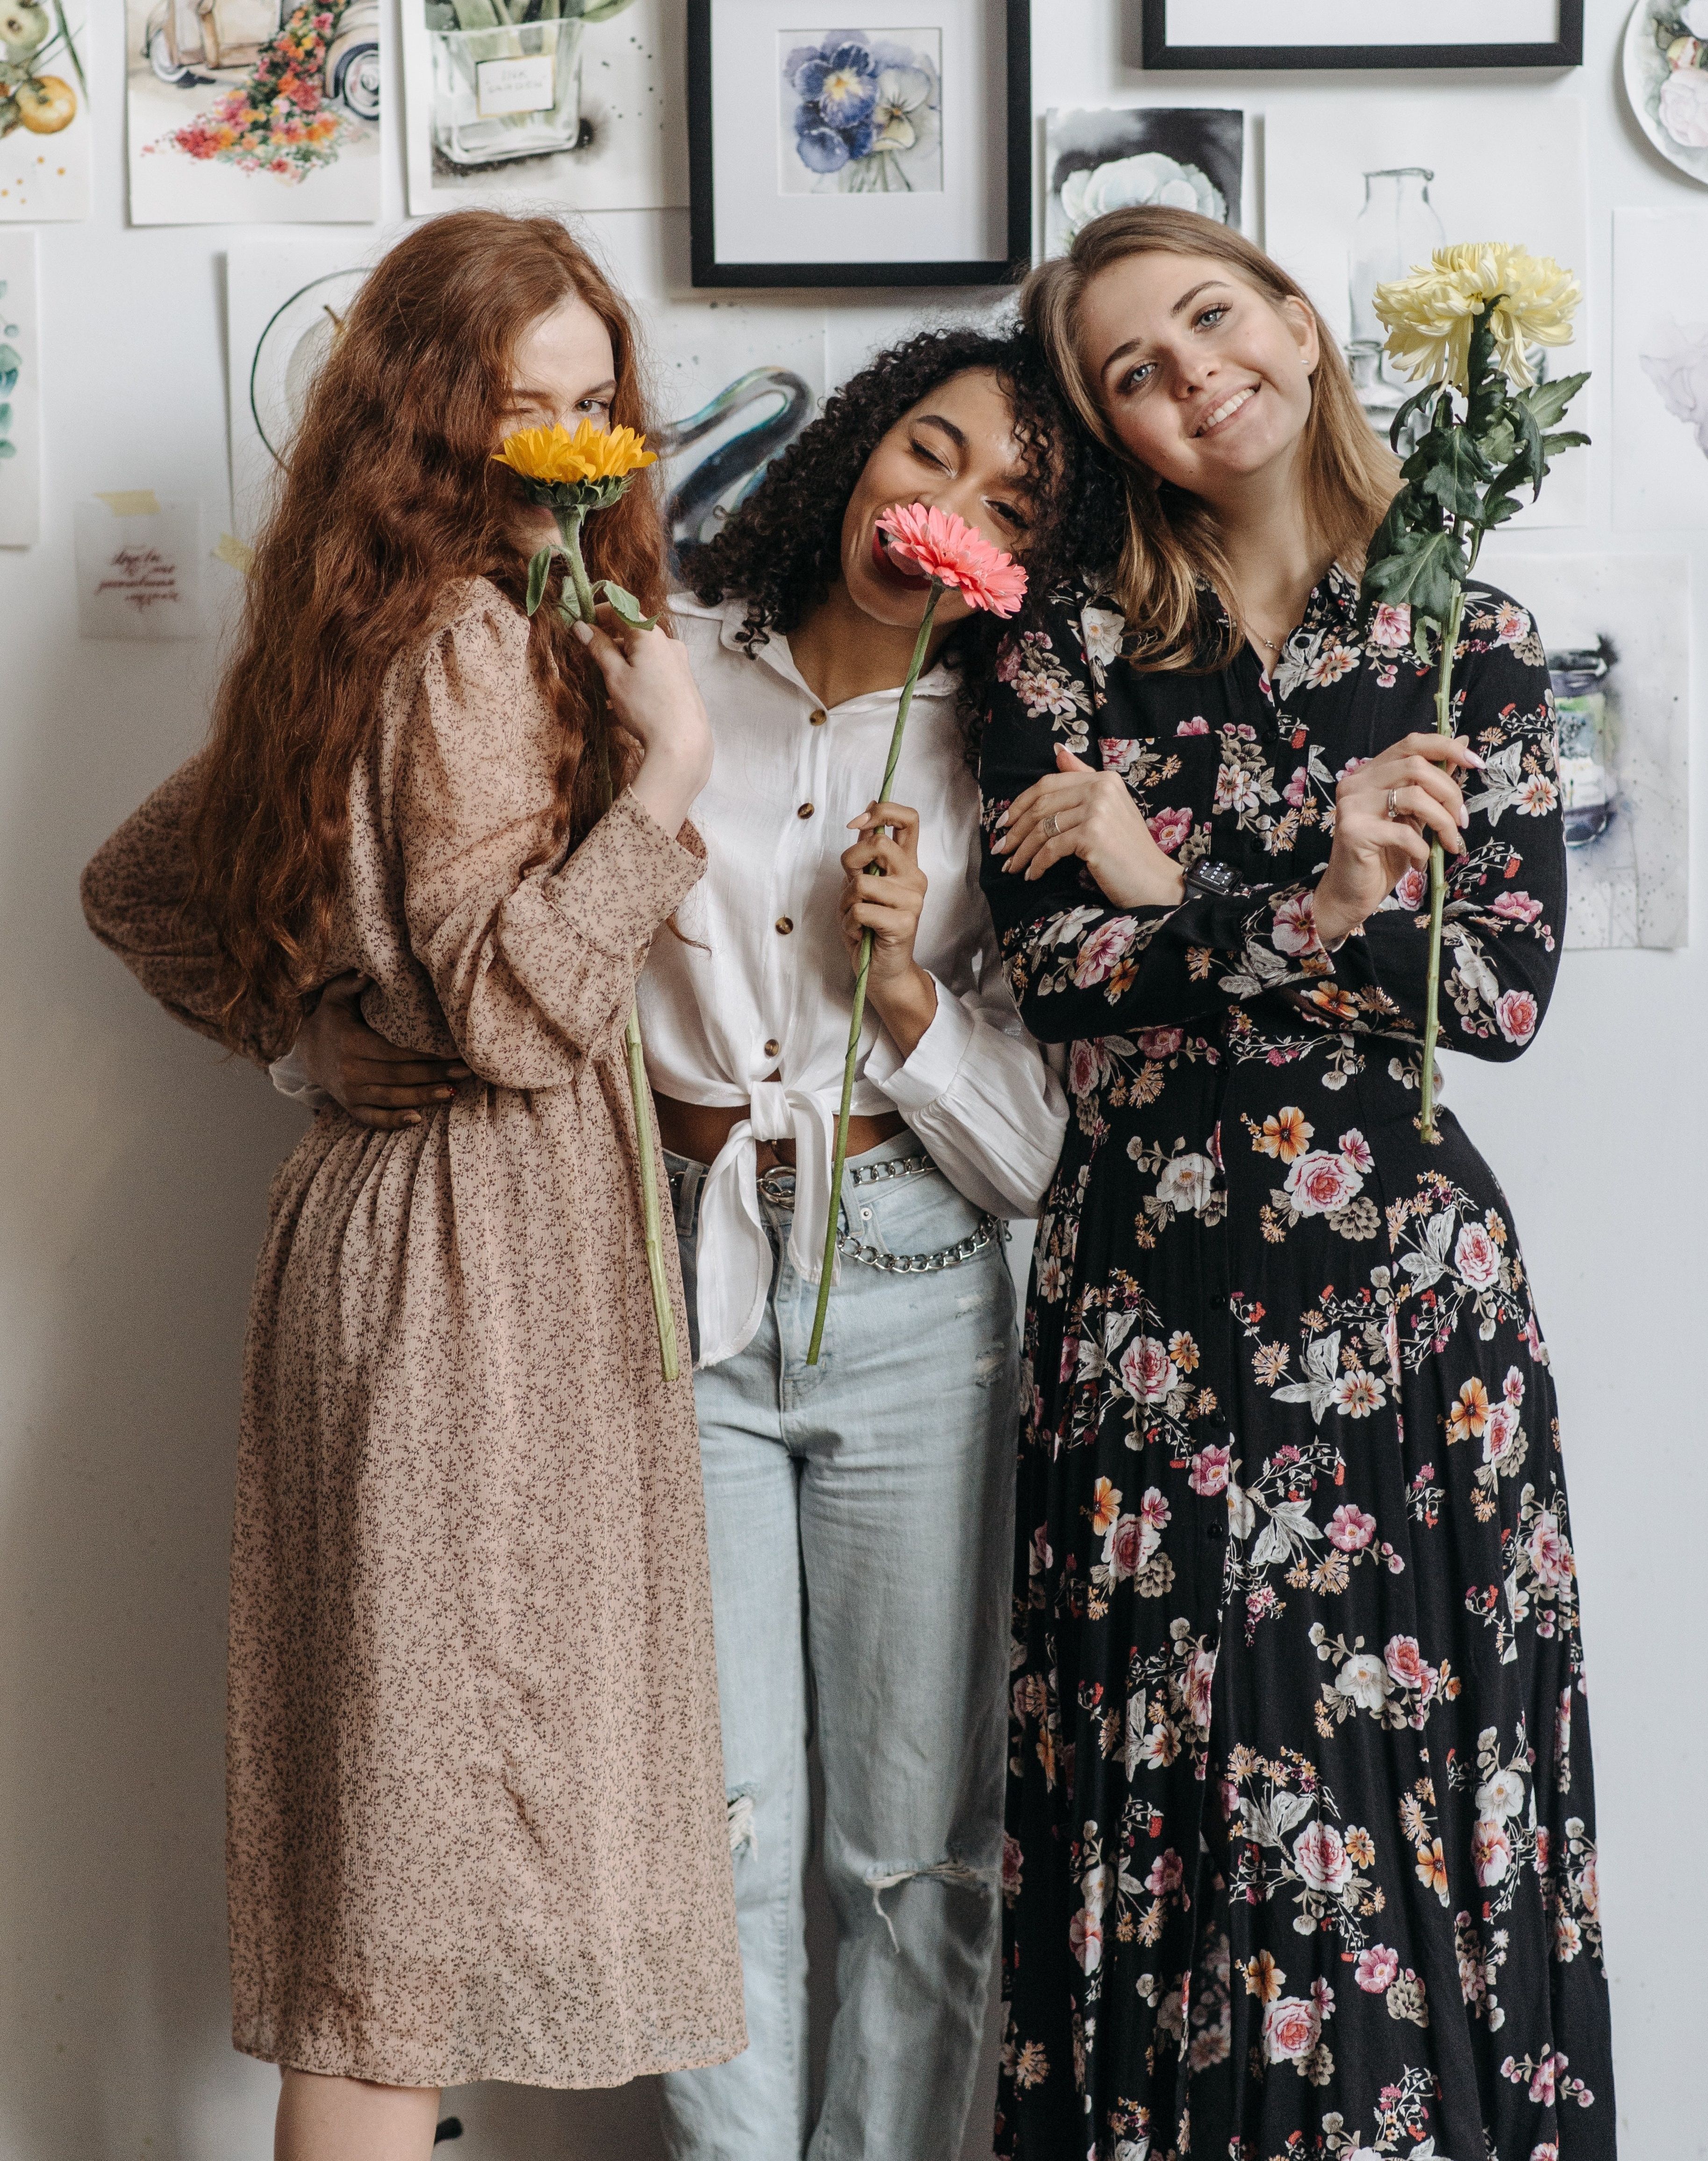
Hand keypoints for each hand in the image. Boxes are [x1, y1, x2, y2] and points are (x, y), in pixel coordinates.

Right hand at [294, 973, 468, 1130]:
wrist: (305, 1051)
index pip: (394, 1050)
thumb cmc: (331, 1019)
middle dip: (434, 1074)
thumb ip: (351, 983)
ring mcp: (350, 1093)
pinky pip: (374, 1118)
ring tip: (452, 1092)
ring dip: (423, 1097)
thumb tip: (367, 972)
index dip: (425, 1053)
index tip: (453, 1051)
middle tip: (464, 1072)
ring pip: (391, 1098)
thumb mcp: (335, 996)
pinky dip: (394, 1121)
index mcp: (351, 1043)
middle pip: (399, 1075)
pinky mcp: (350, 1107)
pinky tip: (418, 1119)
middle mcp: (350, 1070)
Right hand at [572, 606, 712, 835]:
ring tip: (602, 692)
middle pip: (632, 634)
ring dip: (620, 667)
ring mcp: (678, 663)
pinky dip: (635, 681)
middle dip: (609, 645)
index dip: (598, 613)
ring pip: (641, 656)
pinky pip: (653, 674)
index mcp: (650, 634)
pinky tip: (620, 707)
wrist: (682, 743)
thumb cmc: (645, 706)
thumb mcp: (615, 675)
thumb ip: (599, 647)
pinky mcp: (682, 683)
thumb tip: (582, 627)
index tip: (581, 624)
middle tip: (589, 662)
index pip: (621, 609)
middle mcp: (668, 644)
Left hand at [839, 800, 937, 1058]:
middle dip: (849, 862)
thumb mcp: (861, 886)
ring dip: (845, 903)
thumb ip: (865, 855)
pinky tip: (860, 933)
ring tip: (855, 919)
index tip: (856, 823)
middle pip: (877, 843)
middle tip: (851, 889)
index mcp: (907, 864)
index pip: (909, 819)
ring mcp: (912, 900)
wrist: (882, 972)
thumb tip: (863, 816)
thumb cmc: (869, 928)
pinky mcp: (904, 922)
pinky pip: (860, 910)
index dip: (881, 811)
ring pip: (861, 882)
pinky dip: (849, 923)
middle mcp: (915, 877)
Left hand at [992, 748, 1185, 908]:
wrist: (1153, 881)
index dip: (1020, 803)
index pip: (1048, 783)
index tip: (1004, 823)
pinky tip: (1032, 875)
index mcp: (1103, 778)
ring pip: (1043, 828)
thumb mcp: (1106, 809)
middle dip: (1015, 830)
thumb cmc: (1126, 851)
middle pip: (1041, 805)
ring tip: (1011, 867)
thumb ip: (1082, 779)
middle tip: (1000, 849)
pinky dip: (1037, 864)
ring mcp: (1098, 810)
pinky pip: (1051, 848)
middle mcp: (1101, 788)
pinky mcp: (1093, 834)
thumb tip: (1057, 751)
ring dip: (1022, 851)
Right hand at [1313, 732, 1483, 948]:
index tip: (1476, 763)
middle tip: (1461, 821)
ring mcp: (1352, 806)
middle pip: (1417, 767)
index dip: (1446, 747)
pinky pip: (1405, 833)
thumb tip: (1462, 743)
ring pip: (1415, 796)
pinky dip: (1422, 850)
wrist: (1350, 895)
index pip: (1411, 743)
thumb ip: (1432, 784)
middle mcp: (1356, 783)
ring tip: (1448, 843)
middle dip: (1450, 793)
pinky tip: (1419, 863)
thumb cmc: (1383, 856)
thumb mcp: (1415, 816)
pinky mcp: (1354, 832)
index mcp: (1370, 773)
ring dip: (1442, 821)